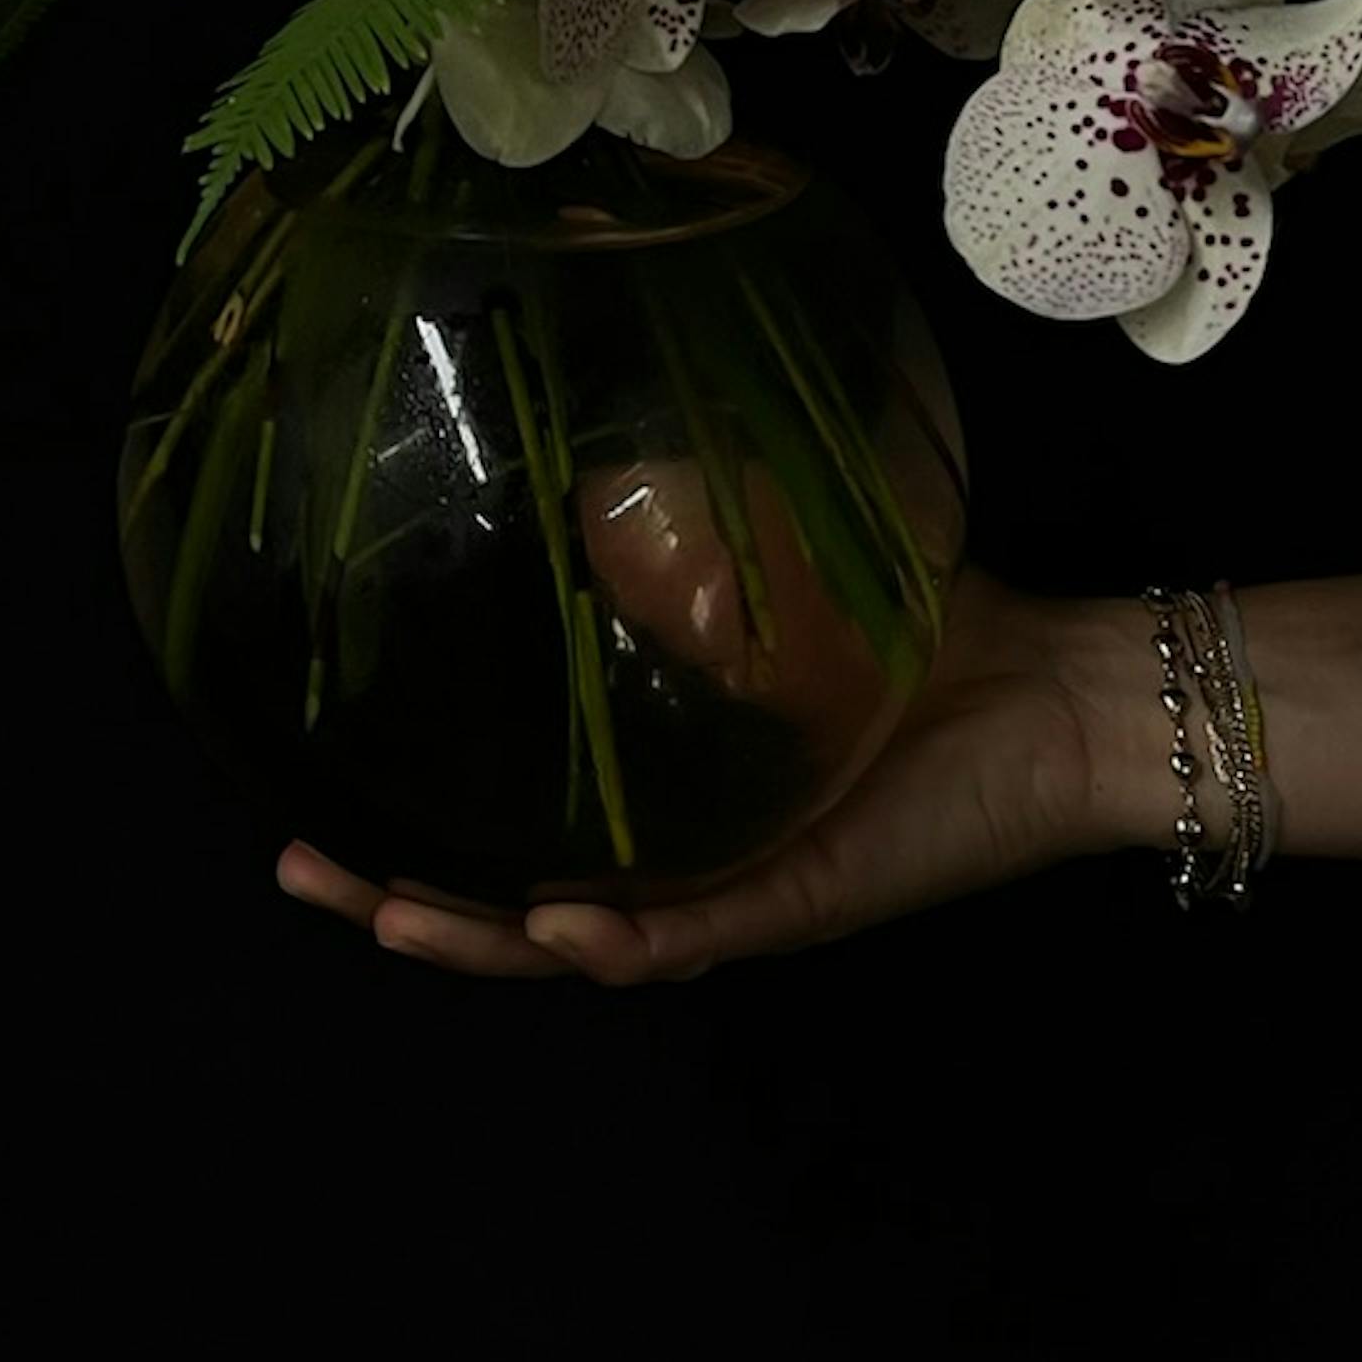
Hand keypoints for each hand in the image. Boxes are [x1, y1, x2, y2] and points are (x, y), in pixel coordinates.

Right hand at [272, 455, 1114, 982]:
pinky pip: (697, 935)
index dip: (411, 825)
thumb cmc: (931, 627)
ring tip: (391, 914)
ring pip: (581, 946)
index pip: (514, 824)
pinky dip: (624, 940)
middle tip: (302, 867)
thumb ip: (680, 518)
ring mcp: (740, 892)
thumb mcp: (774, 556)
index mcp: (665, 796)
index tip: (308, 803)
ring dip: (482, 938)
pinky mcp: (806, 901)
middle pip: (511, 908)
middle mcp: (685, 859)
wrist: (1060, 690)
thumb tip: (582, 415)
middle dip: (400, 900)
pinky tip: (560, 926)